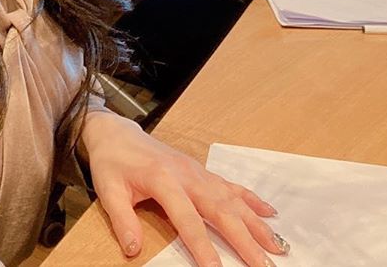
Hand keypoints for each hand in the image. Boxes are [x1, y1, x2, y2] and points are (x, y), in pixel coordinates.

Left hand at [79, 113, 289, 266]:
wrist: (116, 132)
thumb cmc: (112, 163)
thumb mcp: (108, 191)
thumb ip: (123, 220)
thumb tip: (133, 251)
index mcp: (164, 181)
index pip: (187, 219)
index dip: (202, 246)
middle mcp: (187, 175)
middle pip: (221, 211)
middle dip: (244, 240)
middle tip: (264, 265)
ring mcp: (198, 172)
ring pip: (233, 200)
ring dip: (256, 224)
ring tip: (278, 246)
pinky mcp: (202, 171)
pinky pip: (231, 186)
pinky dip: (252, 200)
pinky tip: (271, 214)